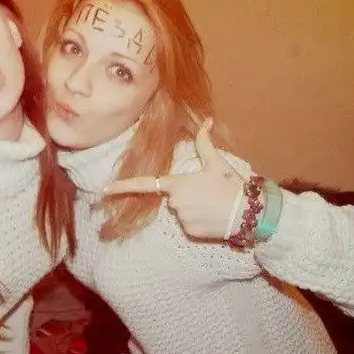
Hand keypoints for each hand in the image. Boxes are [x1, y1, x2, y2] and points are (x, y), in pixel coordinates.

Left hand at [103, 119, 244, 239]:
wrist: (248, 213)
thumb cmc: (231, 185)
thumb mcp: (217, 163)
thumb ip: (205, 143)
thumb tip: (205, 121)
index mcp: (177, 184)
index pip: (145, 184)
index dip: (123, 187)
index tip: (105, 190)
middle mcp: (175, 203)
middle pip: (172, 197)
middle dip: (185, 194)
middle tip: (208, 191)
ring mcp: (182, 219)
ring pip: (181, 211)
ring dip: (193, 207)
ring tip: (213, 204)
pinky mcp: (190, 233)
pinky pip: (189, 224)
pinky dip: (198, 220)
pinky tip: (213, 217)